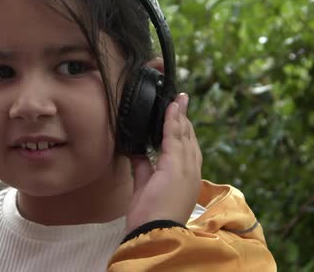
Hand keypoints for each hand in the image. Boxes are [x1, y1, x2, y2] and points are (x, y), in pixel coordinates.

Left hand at [125, 93, 201, 233]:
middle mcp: (191, 172)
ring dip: (179, 116)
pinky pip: (174, 137)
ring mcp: (186, 169)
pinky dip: (172, 120)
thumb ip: (144, 168)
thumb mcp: (145, 187)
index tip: (178, 118)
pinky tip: (170, 108)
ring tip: (177, 100)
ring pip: (184, 136)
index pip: (186, 151)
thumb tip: (138, 153)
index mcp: (185, 180)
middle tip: (180, 101)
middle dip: (184, 120)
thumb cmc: (149, 216)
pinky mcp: (176, 166)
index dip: (182, 133)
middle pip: (189, 140)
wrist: (153, 231)